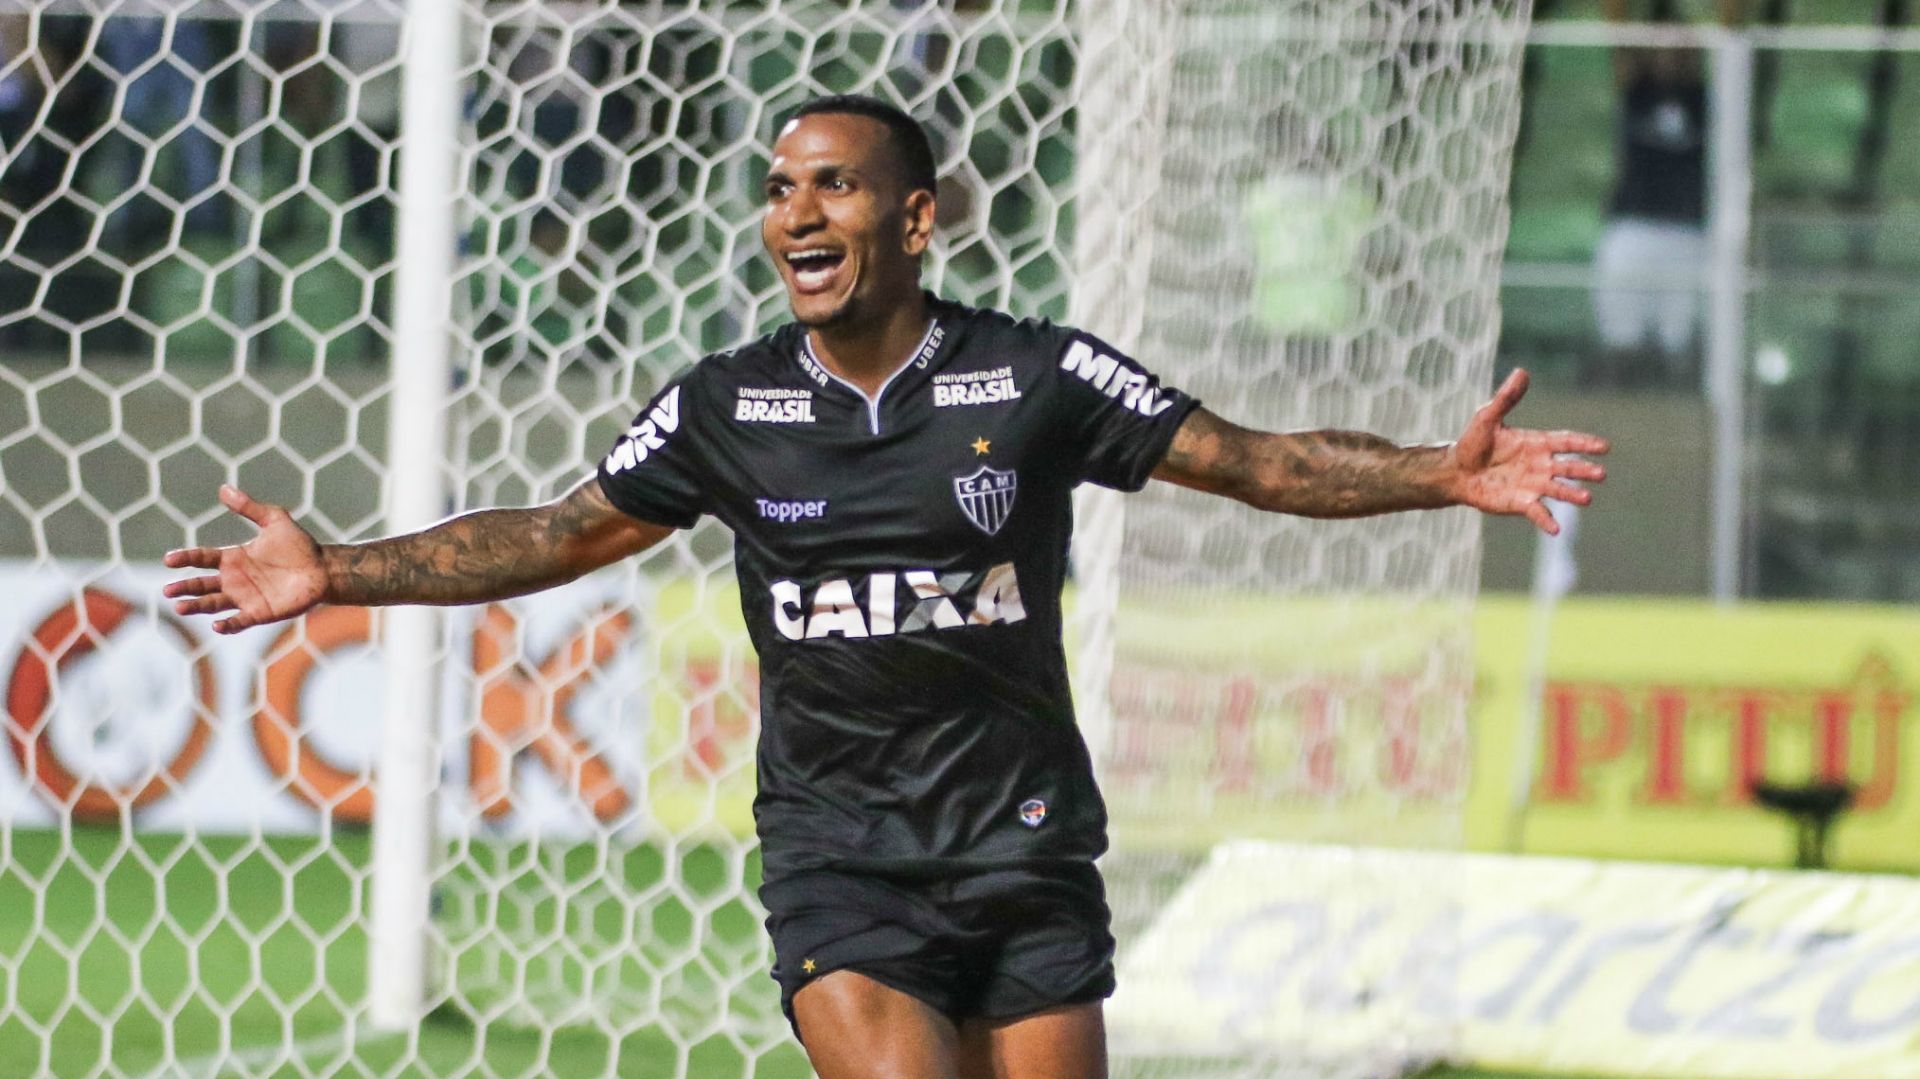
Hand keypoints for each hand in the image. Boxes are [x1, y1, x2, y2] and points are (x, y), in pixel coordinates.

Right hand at [163, 485, 328, 633]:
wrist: (323, 569)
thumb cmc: (299, 546)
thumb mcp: (275, 520)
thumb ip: (250, 507)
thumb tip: (224, 488)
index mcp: (233, 558)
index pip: (202, 558)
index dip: (186, 558)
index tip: (169, 559)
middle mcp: (234, 579)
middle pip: (202, 584)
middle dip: (184, 587)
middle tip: (167, 590)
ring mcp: (245, 598)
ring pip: (213, 604)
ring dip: (197, 606)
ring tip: (180, 607)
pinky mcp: (259, 613)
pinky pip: (239, 621)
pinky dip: (227, 625)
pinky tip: (216, 626)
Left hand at [1446, 369, 1608, 534]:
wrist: (1455, 471)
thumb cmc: (1472, 443)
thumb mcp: (1487, 418)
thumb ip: (1506, 398)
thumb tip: (1522, 371)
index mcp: (1535, 443)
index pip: (1565, 442)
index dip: (1584, 444)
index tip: (1605, 447)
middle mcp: (1539, 464)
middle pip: (1567, 467)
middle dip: (1583, 470)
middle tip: (1601, 474)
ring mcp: (1532, 485)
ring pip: (1558, 490)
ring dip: (1572, 494)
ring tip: (1587, 498)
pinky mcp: (1521, 502)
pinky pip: (1538, 512)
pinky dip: (1547, 520)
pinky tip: (1556, 529)